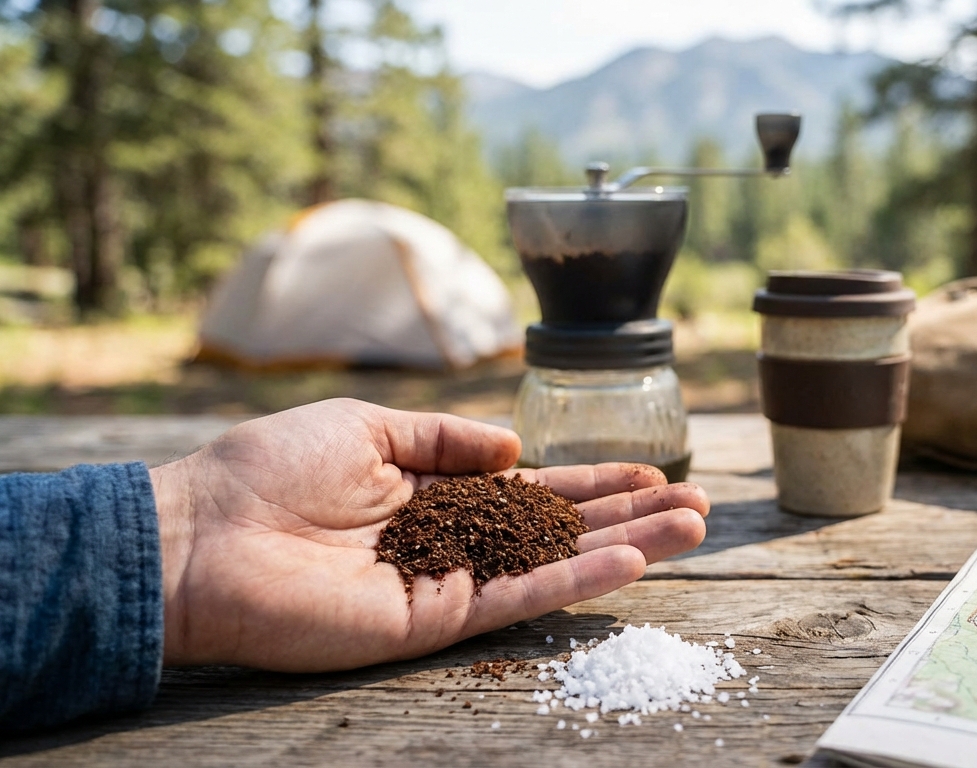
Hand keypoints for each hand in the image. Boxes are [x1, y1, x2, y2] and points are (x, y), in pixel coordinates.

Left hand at [149, 398, 707, 671]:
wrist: (200, 533)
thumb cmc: (268, 470)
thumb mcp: (367, 425)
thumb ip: (446, 438)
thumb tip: (519, 446)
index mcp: (435, 494)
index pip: (532, 488)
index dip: (593, 479)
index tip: (651, 469)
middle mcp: (453, 541)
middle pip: (561, 528)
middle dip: (630, 514)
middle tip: (701, 506)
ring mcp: (448, 583)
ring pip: (555, 565)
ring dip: (627, 548)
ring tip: (693, 530)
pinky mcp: (432, 620)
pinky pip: (518, 599)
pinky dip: (576, 582)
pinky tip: (629, 561)